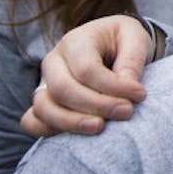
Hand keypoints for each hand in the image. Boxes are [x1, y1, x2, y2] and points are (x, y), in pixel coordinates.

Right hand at [19, 15, 154, 136]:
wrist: (111, 44)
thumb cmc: (123, 41)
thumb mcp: (136, 39)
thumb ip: (132, 61)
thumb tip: (128, 88)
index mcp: (75, 41)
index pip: (86, 68)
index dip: (113, 86)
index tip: (140, 94)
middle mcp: (53, 62)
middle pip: (62, 89)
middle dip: (96, 105)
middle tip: (127, 112)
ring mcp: (43, 83)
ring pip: (43, 107)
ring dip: (72, 122)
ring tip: (101, 127)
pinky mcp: (43, 102)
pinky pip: (32, 121)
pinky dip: (50, 130)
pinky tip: (79, 134)